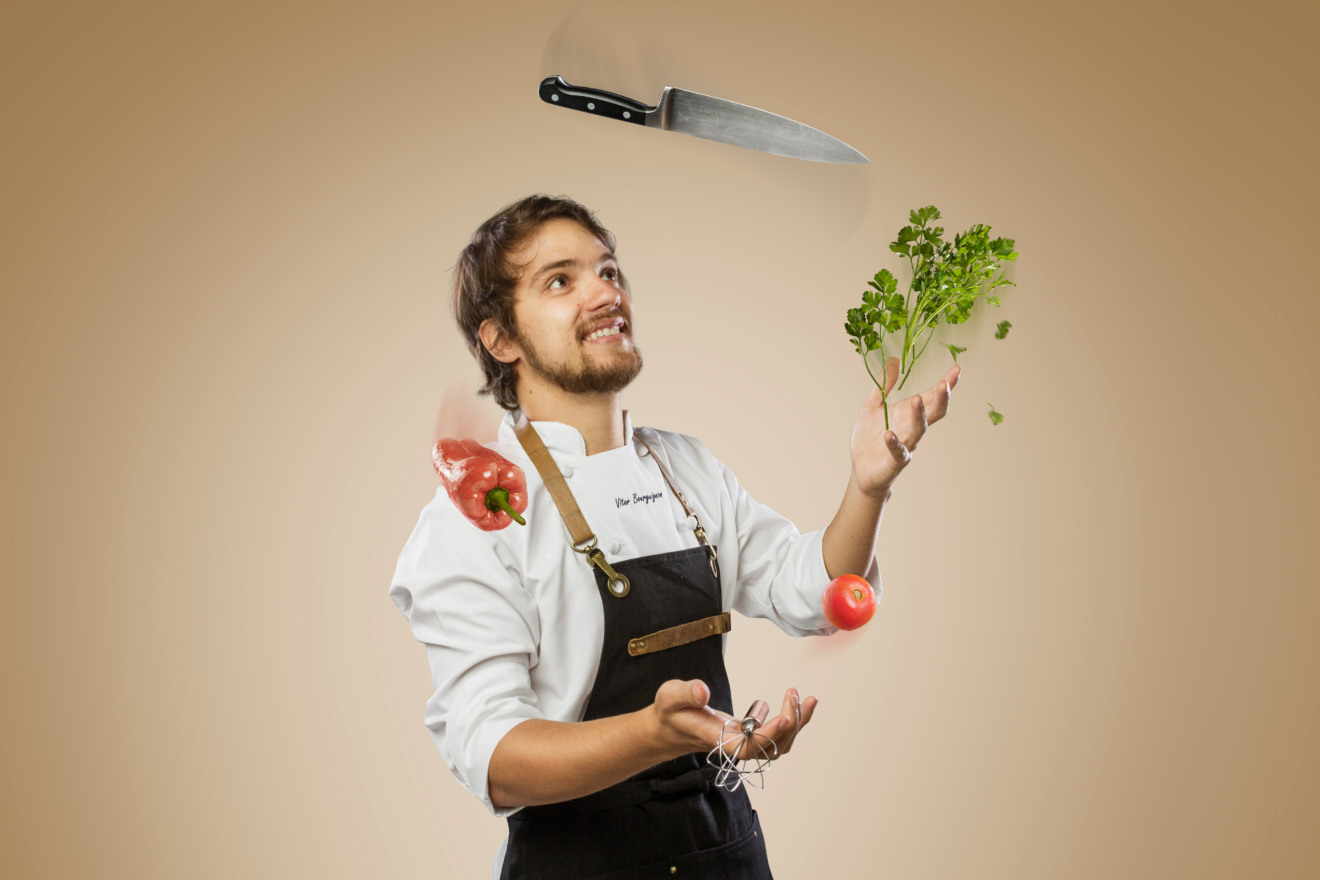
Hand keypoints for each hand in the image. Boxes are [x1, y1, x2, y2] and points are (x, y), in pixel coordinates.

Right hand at [651, 679, 818, 760]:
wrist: (670, 726)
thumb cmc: (670, 712)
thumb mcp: (670, 696)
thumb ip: (685, 693)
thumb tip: (703, 692)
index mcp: (717, 739)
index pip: (748, 748)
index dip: (768, 736)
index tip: (784, 716)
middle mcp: (734, 746)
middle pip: (770, 749)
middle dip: (789, 725)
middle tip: (796, 695)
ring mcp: (744, 742)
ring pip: (778, 745)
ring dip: (796, 723)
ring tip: (806, 698)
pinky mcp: (750, 734)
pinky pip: (777, 735)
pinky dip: (791, 720)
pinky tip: (796, 701)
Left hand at [850, 357, 959, 496]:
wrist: (862, 469)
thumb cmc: (870, 437)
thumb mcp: (873, 405)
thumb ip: (884, 384)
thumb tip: (895, 359)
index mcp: (910, 413)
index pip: (933, 396)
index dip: (946, 384)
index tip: (957, 368)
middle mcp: (913, 427)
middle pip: (934, 412)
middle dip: (941, 399)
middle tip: (944, 384)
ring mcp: (907, 444)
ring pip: (919, 430)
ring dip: (919, 415)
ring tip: (917, 399)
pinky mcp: (895, 461)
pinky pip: (897, 451)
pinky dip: (894, 443)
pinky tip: (889, 434)